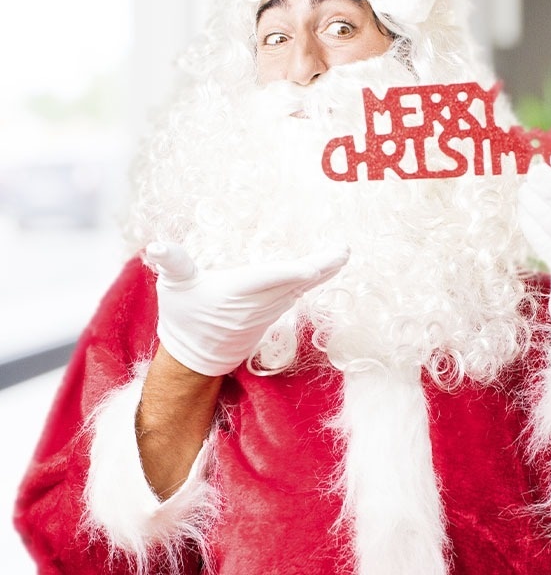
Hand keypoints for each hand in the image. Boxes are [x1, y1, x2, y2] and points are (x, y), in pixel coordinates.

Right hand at [146, 242, 349, 375]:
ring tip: (342, 253)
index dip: (288, 274)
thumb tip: (155, 245)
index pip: (265, 280)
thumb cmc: (184, 316)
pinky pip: (299, 292)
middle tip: (343, 251)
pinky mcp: (274, 312)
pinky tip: (330, 266)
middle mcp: (257, 303)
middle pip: (293, 282)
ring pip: (301, 287)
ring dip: (324, 270)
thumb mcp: (173, 286)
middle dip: (320, 267)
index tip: (311, 268)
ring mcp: (269, 309)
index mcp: (234, 292)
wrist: (195, 356)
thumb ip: (171, 262)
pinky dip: (315, 279)